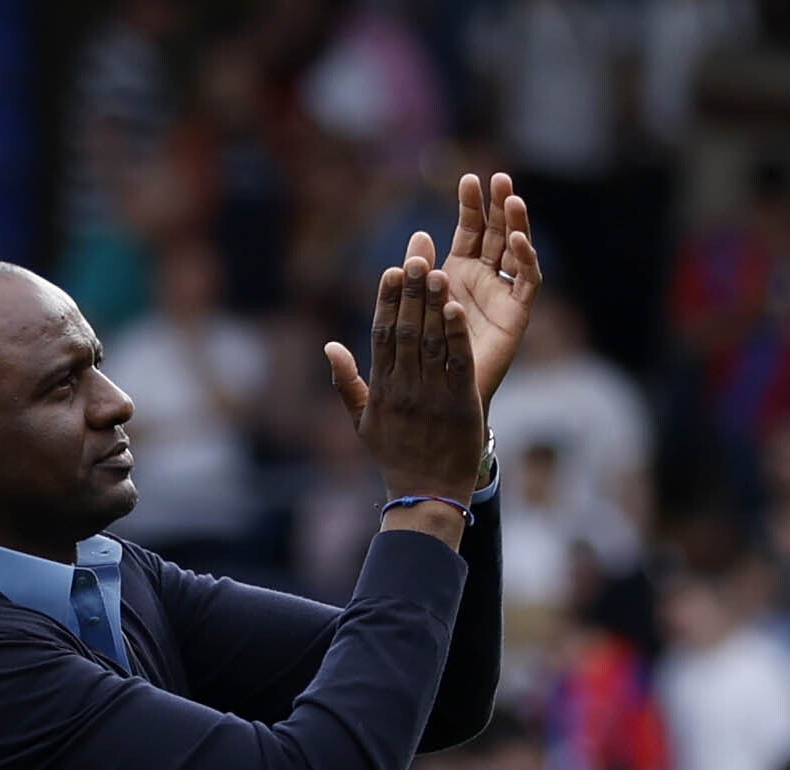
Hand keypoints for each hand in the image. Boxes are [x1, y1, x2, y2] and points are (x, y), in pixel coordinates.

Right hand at [324, 236, 485, 507]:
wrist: (427, 496)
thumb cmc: (396, 457)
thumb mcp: (362, 423)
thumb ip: (346, 382)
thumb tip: (329, 345)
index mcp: (382, 388)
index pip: (382, 335)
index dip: (387, 300)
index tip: (392, 269)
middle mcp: (405, 388)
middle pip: (406, 330)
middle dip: (411, 290)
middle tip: (417, 253)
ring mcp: (432, 396)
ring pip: (431, 343)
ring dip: (434, 305)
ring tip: (437, 270)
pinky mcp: (460, 405)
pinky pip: (457, 365)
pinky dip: (456, 337)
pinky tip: (458, 309)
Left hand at [440, 171, 539, 408]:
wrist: (440, 398)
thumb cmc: (423, 354)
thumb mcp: (417, 302)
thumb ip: (419, 271)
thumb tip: (419, 233)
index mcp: (459, 271)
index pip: (470, 229)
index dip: (471, 205)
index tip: (467, 179)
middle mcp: (485, 279)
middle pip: (497, 232)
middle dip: (498, 205)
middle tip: (498, 177)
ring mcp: (503, 295)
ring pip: (516, 251)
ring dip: (517, 224)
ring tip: (512, 198)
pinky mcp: (517, 315)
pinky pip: (526, 282)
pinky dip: (524, 260)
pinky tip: (518, 240)